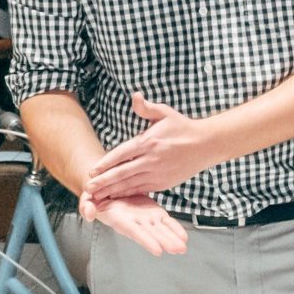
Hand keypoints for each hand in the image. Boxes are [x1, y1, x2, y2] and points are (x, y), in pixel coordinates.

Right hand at [82, 191, 188, 256]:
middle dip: (165, 242)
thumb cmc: (96, 197)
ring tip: (183, 248)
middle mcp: (135, 222)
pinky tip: (184, 237)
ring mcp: (146, 218)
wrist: (108, 188)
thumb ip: (86, 206)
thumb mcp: (87, 199)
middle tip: (178, 250)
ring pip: (162, 229)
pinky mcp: (153, 212)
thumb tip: (88, 215)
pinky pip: (166, 221)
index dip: (146, 241)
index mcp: (121, 220)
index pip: (135, 232)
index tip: (158, 250)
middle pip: (152, 234)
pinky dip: (175, 228)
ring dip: (173, 238)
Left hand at [84, 95, 216, 202]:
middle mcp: (151, 160)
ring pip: (130, 184)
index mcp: (149, 142)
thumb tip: (135, 96)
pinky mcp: (163, 183)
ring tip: (97, 196)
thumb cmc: (183, 128)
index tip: (92, 171)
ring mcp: (157, 173)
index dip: (105, 164)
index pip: (122, 154)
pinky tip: (116, 197)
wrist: (206, 145)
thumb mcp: (165, 113)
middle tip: (88, 189)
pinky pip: (141, 189)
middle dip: (104, 182)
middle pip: (122, 173)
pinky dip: (128, 194)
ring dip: (112, 191)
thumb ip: (146, 107)